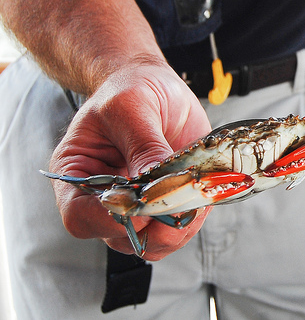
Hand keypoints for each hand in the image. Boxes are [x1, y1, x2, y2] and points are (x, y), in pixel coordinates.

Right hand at [49, 59, 211, 259]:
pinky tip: (203, 192)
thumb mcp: (130, 107)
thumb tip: (157, 183)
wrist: (154, 85)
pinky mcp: (169, 199)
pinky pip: (181, 224)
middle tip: (177, 202)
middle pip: (120, 237)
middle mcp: (105, 197)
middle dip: (152, 227)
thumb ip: (143, 145)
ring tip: (194, 197)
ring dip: (178, 227)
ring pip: (153, 241)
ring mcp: (139, 203)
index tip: (139, 202)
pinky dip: (195, 215)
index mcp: (78, 174)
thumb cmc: (129, 90)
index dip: (108, 219)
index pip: (80, 217)